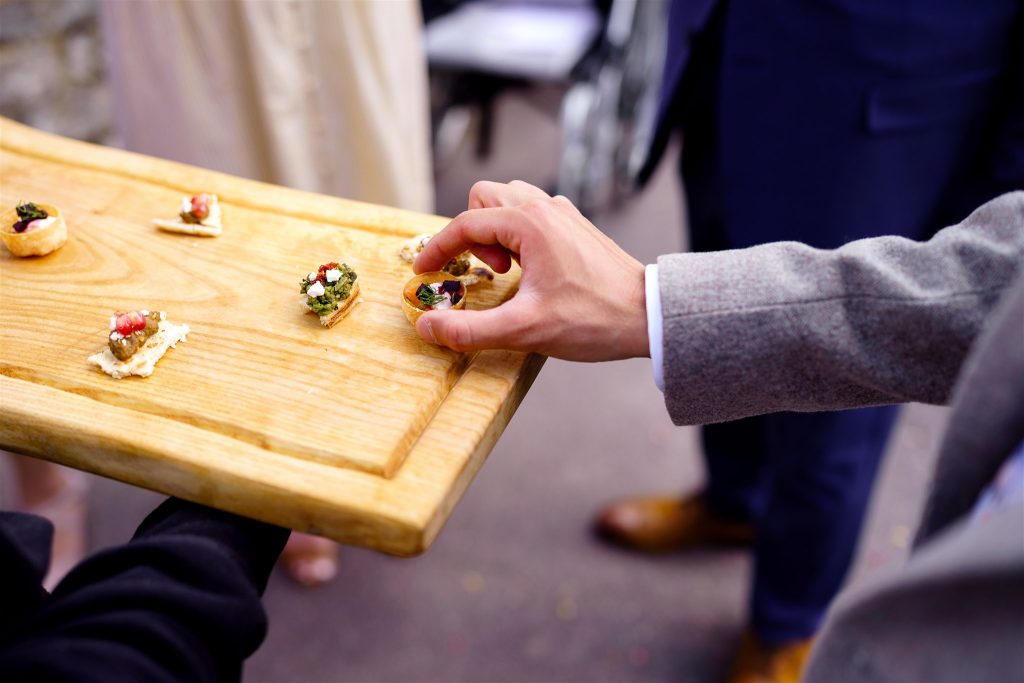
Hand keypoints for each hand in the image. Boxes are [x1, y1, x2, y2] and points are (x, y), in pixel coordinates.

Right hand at [412, 180, 648, 361]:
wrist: (648, 315)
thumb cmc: (593, 320)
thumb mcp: (525, 330)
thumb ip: (469, 330)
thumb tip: (427, 327)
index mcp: (530, 224)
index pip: (465, 223)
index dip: (437, 248)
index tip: (423, 273)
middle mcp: (545, 207)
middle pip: (484, 197)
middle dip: (472, 234)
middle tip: (489, 272)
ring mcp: (563, 213)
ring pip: (508, 199)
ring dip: (494, 229)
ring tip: (508, 270)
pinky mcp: (575, 225)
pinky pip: (531, 212)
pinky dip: (517, 232)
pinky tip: (531, 269)